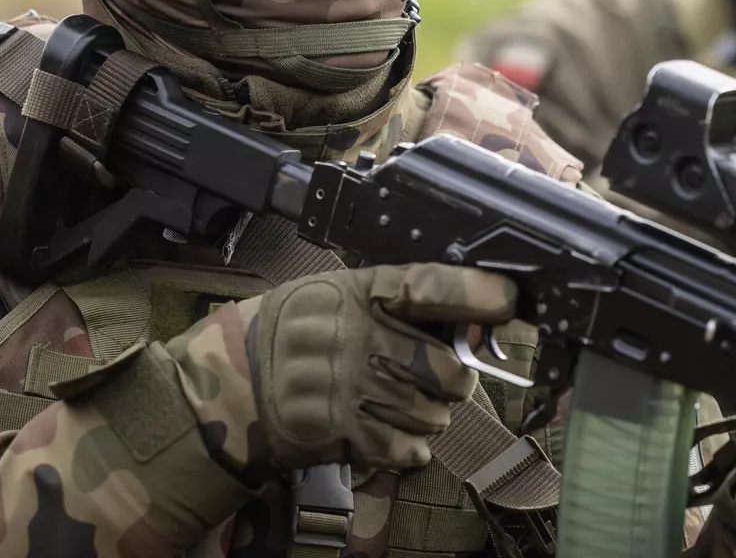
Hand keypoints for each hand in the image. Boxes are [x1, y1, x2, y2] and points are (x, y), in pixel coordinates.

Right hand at [173, 263, 515, 477]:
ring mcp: (347, 388)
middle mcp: (354, 337)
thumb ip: (391, 303)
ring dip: (430, 417)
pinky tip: (387, 432)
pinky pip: (407, 448)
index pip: (428, 287)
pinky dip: (408, 448)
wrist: (227, 387)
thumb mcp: (332, 297)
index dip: (475, 294)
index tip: (508, 300)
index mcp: (355, 293)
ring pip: (433, 413)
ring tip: (401, 405)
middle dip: (454, 381)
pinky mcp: (340, 432)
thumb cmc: (289, 335)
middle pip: (446, 368)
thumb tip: (464, 319)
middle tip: (442, 380)